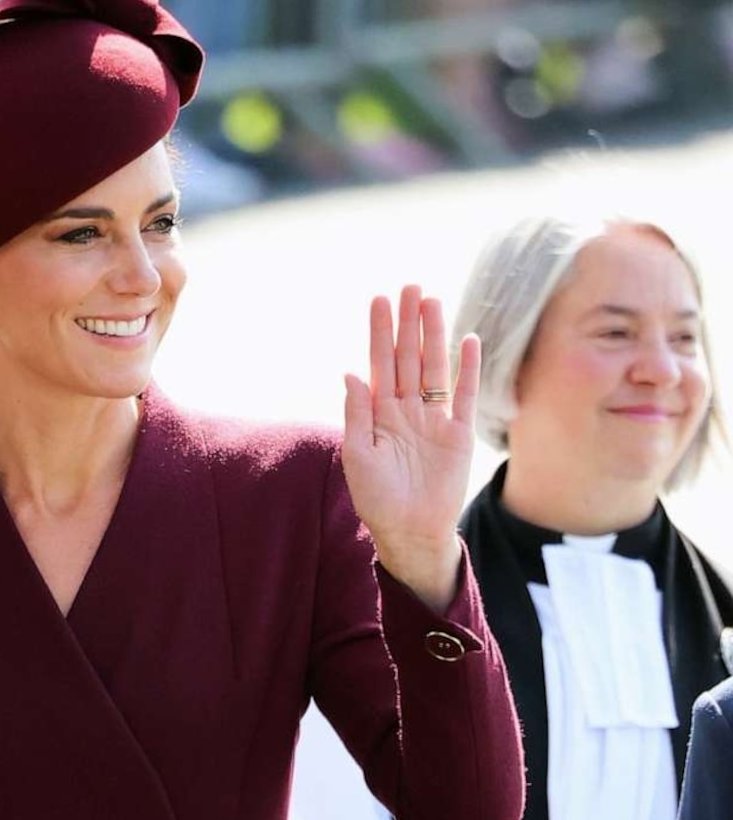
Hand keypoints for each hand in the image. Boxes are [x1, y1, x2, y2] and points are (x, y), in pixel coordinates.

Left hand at [342, 285, 480, 613]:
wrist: (410, 532)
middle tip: (409, 286)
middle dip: (408, 323)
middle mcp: (407, 411)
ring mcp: (434, 420)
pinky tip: (468, 340)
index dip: (379, 332)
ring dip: (434, 335)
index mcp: (379, 415)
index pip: (379, 364)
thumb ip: (356, 414)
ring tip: (432, 301)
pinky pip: (464, 395)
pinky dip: (467, 369)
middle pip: (408, 357)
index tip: (379, 300)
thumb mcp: (358, 456)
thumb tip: (350, 373)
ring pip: (434, 368)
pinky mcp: (459, 434)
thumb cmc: (377, 500)